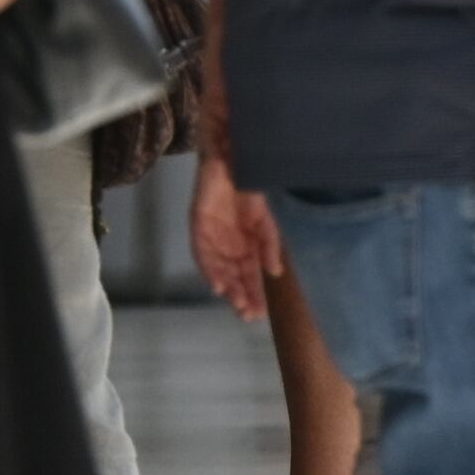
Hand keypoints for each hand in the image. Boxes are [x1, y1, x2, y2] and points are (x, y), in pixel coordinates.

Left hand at [192, 148, 284, 316]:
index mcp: (245, 245)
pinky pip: (202, 252)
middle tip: (248, 315)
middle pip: (233, 276)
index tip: (260, 313)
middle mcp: (227, 245)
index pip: (249, 275)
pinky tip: (217, 284)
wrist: (231, 159)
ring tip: (236, 303)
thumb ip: (270, 245)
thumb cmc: (248, 188)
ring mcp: (212, 236)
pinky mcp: (198, 225)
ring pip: (217, 269)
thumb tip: (275, 273)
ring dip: (226, 287)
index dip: (254, 293)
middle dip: (240, 296)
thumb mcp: (265, 221)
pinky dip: (210, 269)